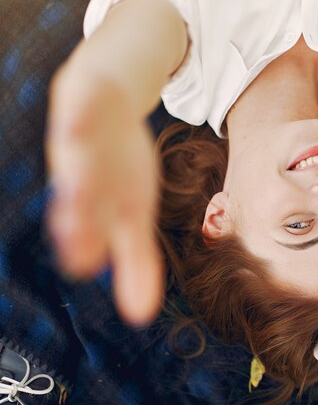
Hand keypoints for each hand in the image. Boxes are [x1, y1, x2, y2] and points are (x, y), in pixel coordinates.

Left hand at [46, 67, 163, 324]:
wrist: (105, 100)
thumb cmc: (117, 165)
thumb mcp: (132, 214)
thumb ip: (136, 264)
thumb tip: (141, 318)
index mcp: (90, 203)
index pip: (84, 232)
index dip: (84, 248)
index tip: (85, 270)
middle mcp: (79, 174)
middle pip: (77, 200)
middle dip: (77, 224)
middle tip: (79, 253)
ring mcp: (80, 138)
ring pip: (76, 158)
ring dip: (76, 176)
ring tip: (76, 193)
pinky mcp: (85, 103)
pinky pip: (81, 109)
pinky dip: (78, 117)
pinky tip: (76, 127)